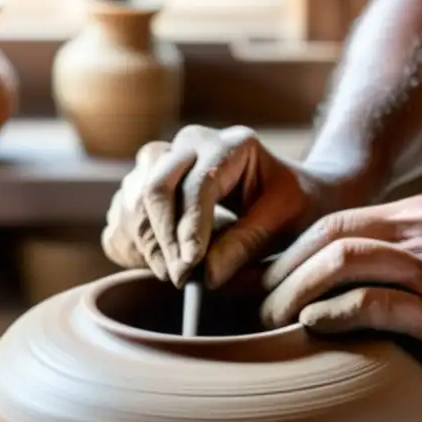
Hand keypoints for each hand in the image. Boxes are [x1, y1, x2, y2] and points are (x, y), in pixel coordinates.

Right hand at [102, 125, 321, 288]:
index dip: (189, 231)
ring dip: (146, 242)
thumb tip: (206, 275)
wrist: (290, 191)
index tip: (190, 270)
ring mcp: (168, 157)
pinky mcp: (152, 177)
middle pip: (156, 188)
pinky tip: (157, 263)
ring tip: (171, 274)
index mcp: (229, 145)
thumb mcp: (286, 221)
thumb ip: (247, 244)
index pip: (196, 187)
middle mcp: (192, 142)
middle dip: (163, 239)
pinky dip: (134, 239)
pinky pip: (125, 208)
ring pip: (135, 196)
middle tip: (178, 279)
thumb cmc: (295, 204)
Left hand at [260, 194, 421, 370]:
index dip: (285, 251)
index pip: (331, 222)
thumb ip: (398, 258)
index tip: (257, 282)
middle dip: (278, 271)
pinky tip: (312, 329)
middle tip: (250, 305)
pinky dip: (334, 313)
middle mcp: (421, 231)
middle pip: (326, 236)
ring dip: (294, 293)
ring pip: (342, 263)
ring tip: (269, 323)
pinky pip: (375, 302)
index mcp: (416, 215)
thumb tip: (336, 285)